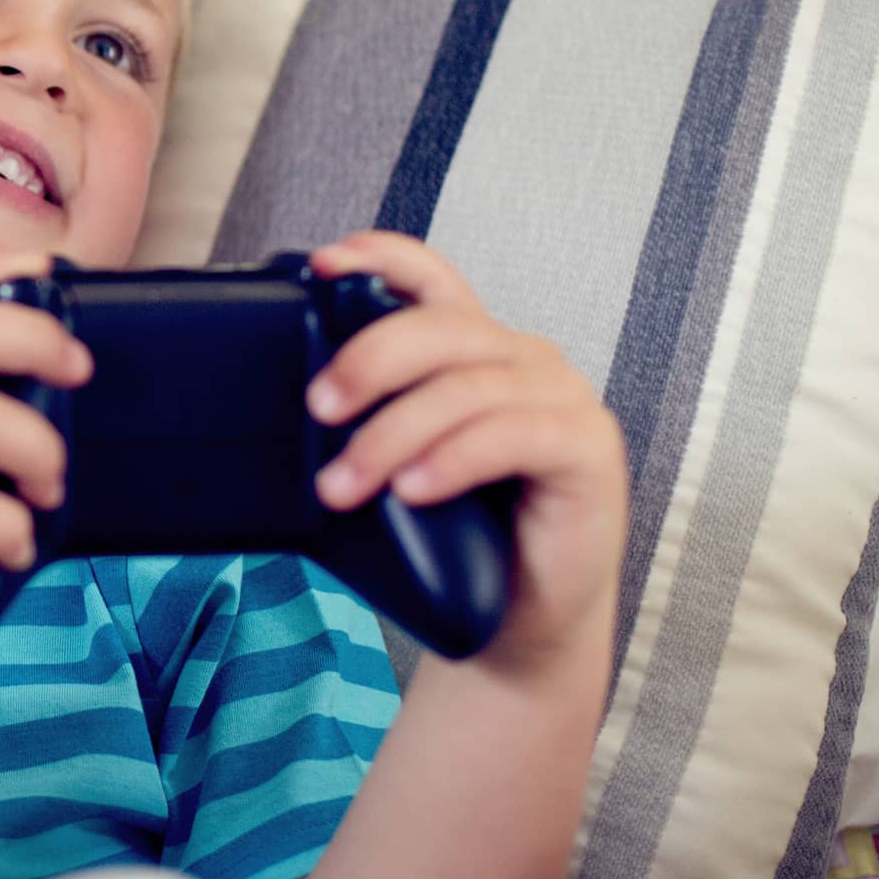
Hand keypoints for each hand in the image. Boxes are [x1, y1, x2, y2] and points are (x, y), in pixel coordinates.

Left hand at [302, 230, 629, 674]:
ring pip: (467, 388)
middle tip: (319, 407)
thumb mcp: (396, 467)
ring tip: (345, 484)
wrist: (521, 621)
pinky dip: (454, 458)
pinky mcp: (588, 450)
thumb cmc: (457, 540)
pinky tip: (415, 488)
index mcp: (473, 350)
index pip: (431, 279)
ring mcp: (561, 400)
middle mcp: (521, 360)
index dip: (382, 257)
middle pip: (441, 328)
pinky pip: (515, 435)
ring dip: (394, 434)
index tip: (325, 264)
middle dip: (369, 360)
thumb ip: (364, 424)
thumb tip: (291, 411)